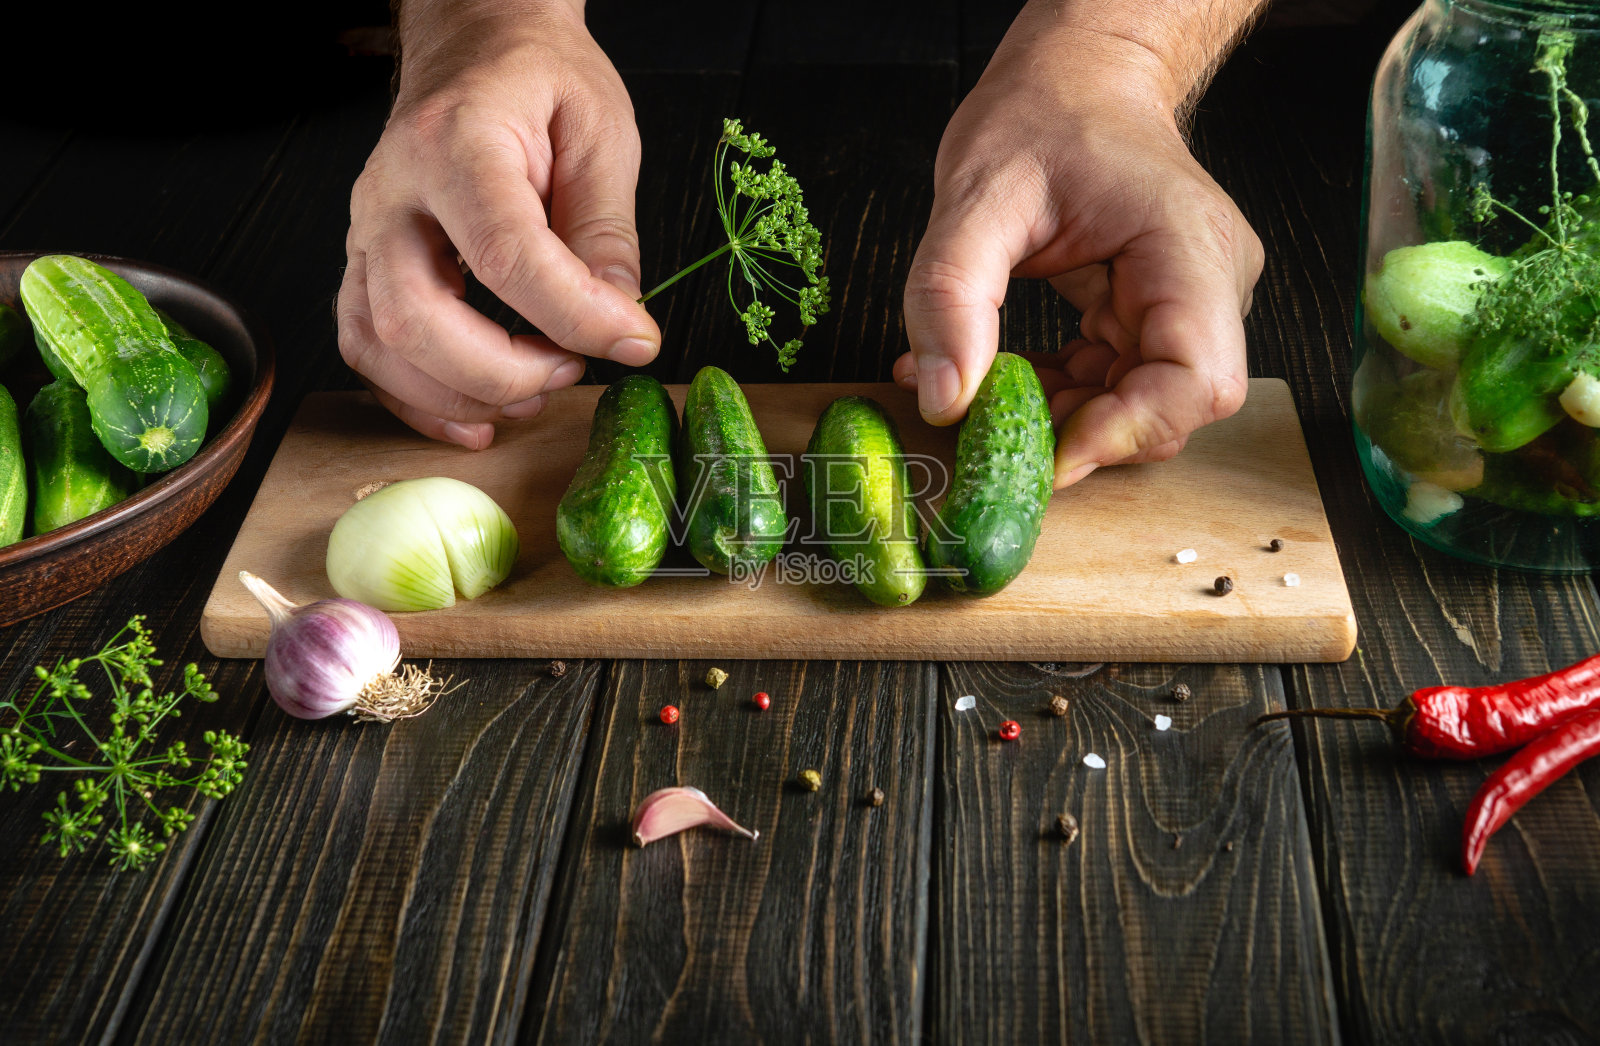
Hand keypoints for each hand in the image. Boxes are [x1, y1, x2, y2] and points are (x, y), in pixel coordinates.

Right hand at [337, 1, 659, 447]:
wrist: (477, 42)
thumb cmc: (539, 77)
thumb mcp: (601, 132)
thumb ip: (607, 230)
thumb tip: (620, 319)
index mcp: (456, 143)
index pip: (507, 254)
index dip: (574, 316)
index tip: (634, 341)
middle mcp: (393, 191)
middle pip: (419, 316)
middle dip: (506, 371)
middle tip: (574, 368)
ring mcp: (366, 229)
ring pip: (381, 343)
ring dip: (461, 392)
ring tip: (536, 392)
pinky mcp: (363, 261)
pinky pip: (365, 347)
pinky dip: (415, 397)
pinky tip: (476, 413)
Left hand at [896, 31, 1263, 487]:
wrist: (1077, 73)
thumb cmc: (1044, 112)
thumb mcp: (975, 197)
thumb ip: (950, 298)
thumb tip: (943, 398)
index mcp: (1188, 247)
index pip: (1196, 378)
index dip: (1126, 429)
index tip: (1048, 450)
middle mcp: (1207, 281)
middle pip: (1173, 405)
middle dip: (1085, 429)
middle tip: (1001, 426)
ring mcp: (1188, 299)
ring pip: (1142, 402)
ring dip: (1064, 415)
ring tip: (986, 391)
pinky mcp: (1154, 311)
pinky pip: (1117, 380)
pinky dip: (1059, 393)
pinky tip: (1002, 376)